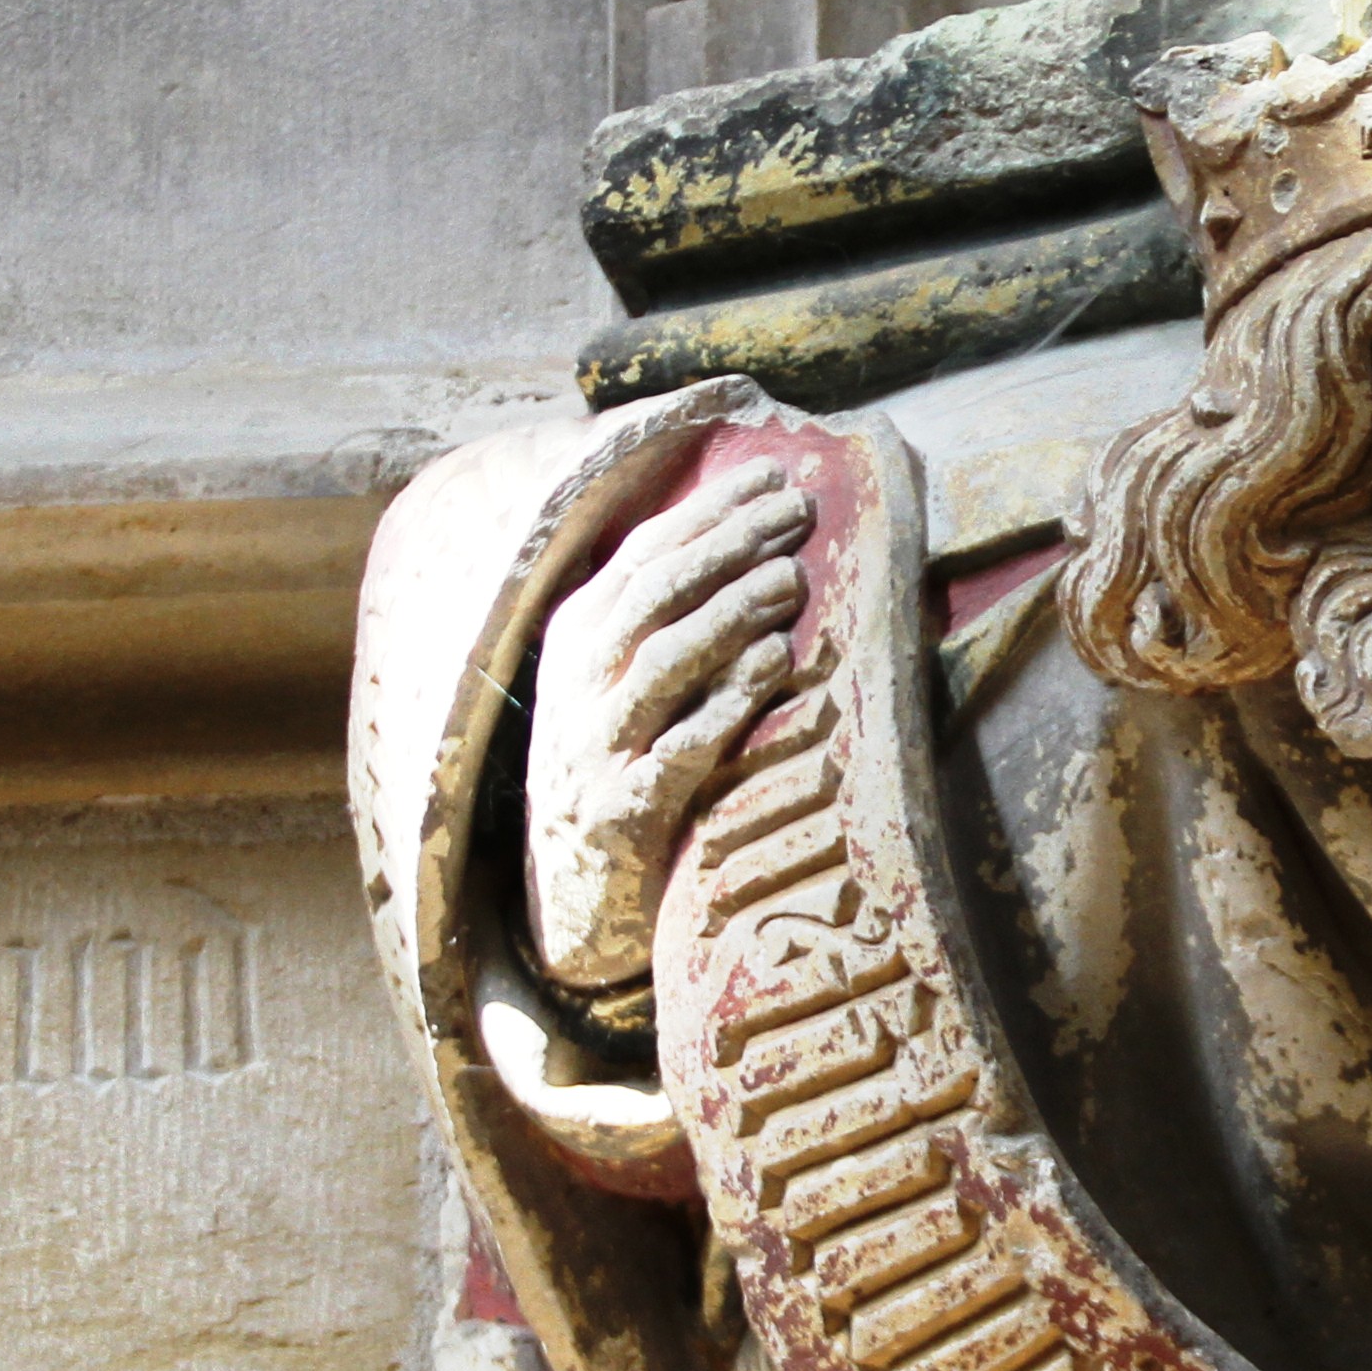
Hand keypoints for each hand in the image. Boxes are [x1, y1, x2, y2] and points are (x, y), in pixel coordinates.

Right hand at [520, 465, 814, 992]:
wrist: (576, 892)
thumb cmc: (619, 761)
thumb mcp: (620, 679)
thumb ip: (667, 612)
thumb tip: (750, 532)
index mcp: (575, 638)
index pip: (643, 555)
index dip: (709, 511)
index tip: (774, 478)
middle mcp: (576, 686)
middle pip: (653, 597)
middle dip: (727, 546)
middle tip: (797, 515)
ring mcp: (594, 748)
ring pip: (663, 662)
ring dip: (730, 614)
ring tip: (790, 579)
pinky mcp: (623, 810)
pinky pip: (678, 748)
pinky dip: (727, 702)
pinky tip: (775, 666)